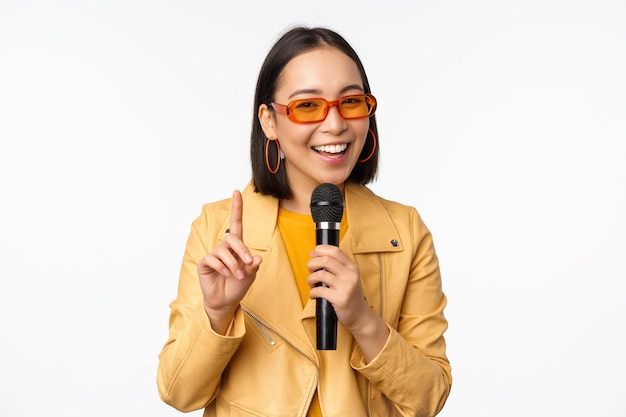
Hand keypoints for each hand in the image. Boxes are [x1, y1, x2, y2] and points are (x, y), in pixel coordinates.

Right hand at [198, 190, 261, 333]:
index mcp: (237, 247)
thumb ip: (252, 266)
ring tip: (237, 275)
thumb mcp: (250, 275)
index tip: (236, 192)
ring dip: (233, 264)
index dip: (237, 208)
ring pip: (224, 251)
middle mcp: (225, 248)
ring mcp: (214, 254)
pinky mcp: (205, 262)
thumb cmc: (238, 286)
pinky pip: (214, 259)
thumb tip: (257, 257)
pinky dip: (222, 267)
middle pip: (232, 238)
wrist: (225, 301)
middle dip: (242, 250)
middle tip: (247, 264)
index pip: (236, 223)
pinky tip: (225, 274)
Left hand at [306, 245, 368, 330]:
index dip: (320, 250)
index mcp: (352, 267)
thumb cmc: (349, 294)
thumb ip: (336, 266)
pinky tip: (314, 295)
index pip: (335, 251)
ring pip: (320, 274)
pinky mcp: (340, 299)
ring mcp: (346, 287)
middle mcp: (350, 275)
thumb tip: (315, 255)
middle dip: (312, 264)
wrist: (359, 315)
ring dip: (310, 279)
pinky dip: (312, 292)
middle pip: (325, 260)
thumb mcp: (348, 276)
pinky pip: (319, 290)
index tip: (313, 254)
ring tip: (312, 284)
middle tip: (311, 271)